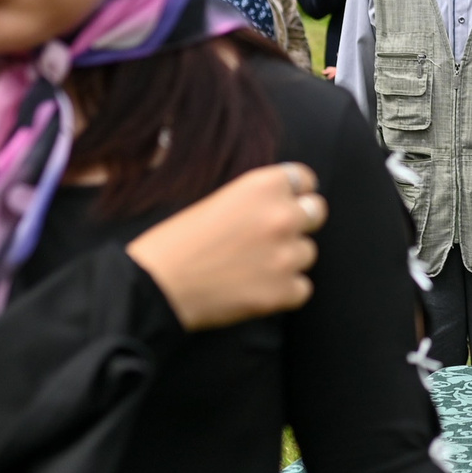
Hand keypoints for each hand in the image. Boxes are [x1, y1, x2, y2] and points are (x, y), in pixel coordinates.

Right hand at [127, 163, 325, 330]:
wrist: (154, 287)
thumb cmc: (175, 243)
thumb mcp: (218, 202)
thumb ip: (255, 200)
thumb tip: (281, 203)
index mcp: (263, 186)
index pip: (305, 180)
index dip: (295, 193)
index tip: (287, 202)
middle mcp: (282, 216)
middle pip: (317, 212)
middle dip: (298, 223)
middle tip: (270, 237)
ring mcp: (286, 255)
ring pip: (307, 253)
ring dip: (287, 260)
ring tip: (251, 267)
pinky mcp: (284, 291)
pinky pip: (302, 288)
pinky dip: (283, 292)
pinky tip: (255, 289)